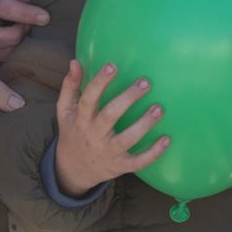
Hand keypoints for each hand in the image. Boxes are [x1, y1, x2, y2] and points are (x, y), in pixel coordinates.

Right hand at [0, 0, 47, 63]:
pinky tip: (27, 46)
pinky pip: (1, 61)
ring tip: (29, 37)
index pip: (4, 8)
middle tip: (30, 29)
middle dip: (14, 37)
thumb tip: (34, 12)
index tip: (45, 18)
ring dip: (16, 48)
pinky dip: (15, 57)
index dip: (25, 14)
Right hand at [52, 61, 169, 197]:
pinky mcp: (120, 166)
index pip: (88, 99)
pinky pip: (137, 162)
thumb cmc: (73, 132)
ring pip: (127, 139)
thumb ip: (70, 86)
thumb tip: (75, 62)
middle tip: (145, 82)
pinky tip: (166, 140)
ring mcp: (108, 152)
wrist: (73, 170)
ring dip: (144, 124)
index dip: (99, 82)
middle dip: (128, 99)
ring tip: (158, 108)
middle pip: (110, 116)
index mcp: (81, 119)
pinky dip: (152, 153)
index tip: (113, 66)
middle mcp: (94, 135)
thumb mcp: (65, 111)